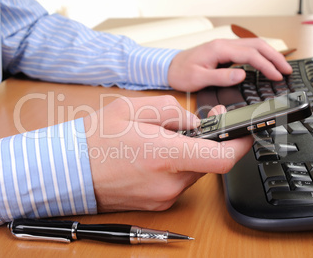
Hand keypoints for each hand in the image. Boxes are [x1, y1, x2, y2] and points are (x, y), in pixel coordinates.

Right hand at [84, 95, 251, 211]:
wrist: (68, 172)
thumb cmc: (94, 140)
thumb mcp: (130, 108)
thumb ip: (171, 111)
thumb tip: (193, 122)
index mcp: (164, 155)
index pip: (221, 158)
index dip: (240, 145)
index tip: (245, 133)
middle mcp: (168, 182)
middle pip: (209, 163)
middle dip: (207, 142)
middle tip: (192, 125)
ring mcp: (163, 196)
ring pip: (194, 172)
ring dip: (189, 154)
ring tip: (163, 140)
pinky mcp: (157, 203)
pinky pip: (179, 182)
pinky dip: (176, 167)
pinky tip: (155, 156)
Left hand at [168, 38, 292, 91]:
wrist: (169, 67)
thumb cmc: (181, 73)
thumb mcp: (198, 79)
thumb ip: (221, 77)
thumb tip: (242, 75)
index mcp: (220, 49)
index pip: (251, 55)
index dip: (267, 66)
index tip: (277, 76)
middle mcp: (224, 44)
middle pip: (257, 45)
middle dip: (275, 57)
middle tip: (287, 70)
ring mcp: (225, 46)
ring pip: (254, 45)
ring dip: (270, 54)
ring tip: (282, 67)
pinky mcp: (224, 51)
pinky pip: (247, 49)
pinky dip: (260, 55)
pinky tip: (265, 62)